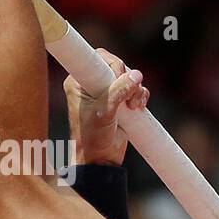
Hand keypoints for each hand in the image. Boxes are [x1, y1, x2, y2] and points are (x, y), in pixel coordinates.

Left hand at [64, 49, 148, 166]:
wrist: (101, 160)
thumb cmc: (93, 138)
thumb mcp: (104, 112)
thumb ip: (119, 91)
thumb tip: (136, 75)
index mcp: (78, 82)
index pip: (97, 58)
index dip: (113, 64)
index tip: (119, 77)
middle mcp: (91, 83)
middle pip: (116, 65)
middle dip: (127, 79)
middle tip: (129, 98)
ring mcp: (107, 91)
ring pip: (128, 76)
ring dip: (136, 89)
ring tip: (133, 107)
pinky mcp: (120, 100)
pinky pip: (135, 88)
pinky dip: (140, 95)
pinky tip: (138, 107)